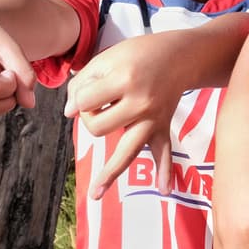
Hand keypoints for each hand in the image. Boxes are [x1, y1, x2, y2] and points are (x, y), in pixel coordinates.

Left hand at [67, 34, 192, 199]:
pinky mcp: (162, 126)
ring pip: (126, 151)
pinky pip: (165, 152)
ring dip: (110, 173)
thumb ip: (82, 83)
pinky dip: (166, 172)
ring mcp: (153, 119)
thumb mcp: (107, 58)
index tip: (87, 89)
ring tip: (95, 194)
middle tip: (98, 104)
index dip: (79, 96)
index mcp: (125, 81)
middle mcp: (140, 103)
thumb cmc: (139, 54)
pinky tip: (164, 190)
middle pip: (97, 128)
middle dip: (89, 118)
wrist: (179, 55)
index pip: (85, 102)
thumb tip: (70, 113)